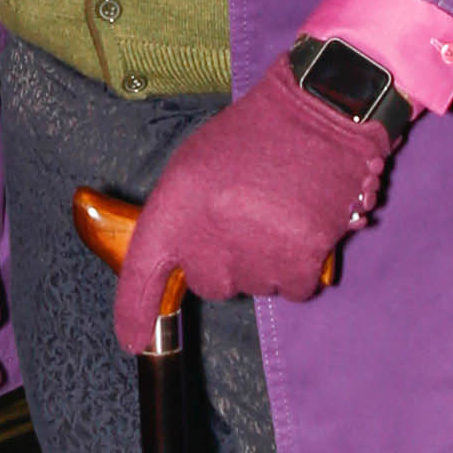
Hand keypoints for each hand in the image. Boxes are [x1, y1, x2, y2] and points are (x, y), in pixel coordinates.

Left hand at [114, 56, 389, 349]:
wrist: (319, 113)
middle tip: (245, 220)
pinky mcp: (301, 257)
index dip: (134, 312)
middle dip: (225, 263)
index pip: (142, 272)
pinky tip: (302, 229)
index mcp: (175, 203)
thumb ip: (178, 217)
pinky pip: (293, 289)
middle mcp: (209, 233)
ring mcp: (256, 249)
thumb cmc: (255, 137)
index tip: (133, 340)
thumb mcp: (194, 165)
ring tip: (278, 213)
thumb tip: (174, 265)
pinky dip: (299, 269)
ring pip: (254, 287)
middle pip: (209, 286)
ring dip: (266, 263)